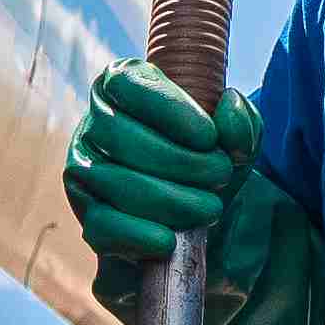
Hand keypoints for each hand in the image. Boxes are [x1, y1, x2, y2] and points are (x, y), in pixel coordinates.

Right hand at [64, 61, 272, 284]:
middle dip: (180, 162)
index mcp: (124, 87)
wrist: (190, 227)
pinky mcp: (85, 213)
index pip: (128, 83)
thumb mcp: (234, 144)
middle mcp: (95, 123)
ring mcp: (83, 169)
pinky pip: (101, 223)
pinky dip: (138, 234)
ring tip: (208, 209)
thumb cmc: (206, 169)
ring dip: (170, 200)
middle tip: (219, 177)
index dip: (168, 108)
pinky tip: (168, 241)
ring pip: (114, 180)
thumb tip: (229, 104)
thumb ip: (242, 121)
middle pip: (121, 134)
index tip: (208, 137)